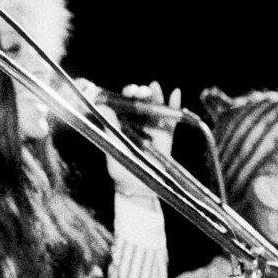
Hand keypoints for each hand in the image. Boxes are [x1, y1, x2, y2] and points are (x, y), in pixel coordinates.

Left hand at [76, 78, 179, 195]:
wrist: (138, 189)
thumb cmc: (121, 169)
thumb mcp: (113, 146)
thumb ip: (110, 126)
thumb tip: (102, 105)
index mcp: (122, 124)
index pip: (123, 104)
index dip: (125, 95)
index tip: (128, 91)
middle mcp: (137, 123)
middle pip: (140, 103)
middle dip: (140, 93)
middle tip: (139, 91)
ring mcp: (152, 129)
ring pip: (155, 108)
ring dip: (155, 95)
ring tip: (153, 87)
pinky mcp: (166, 136)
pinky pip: (171, 120)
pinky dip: (174, 107)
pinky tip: (175, 93)